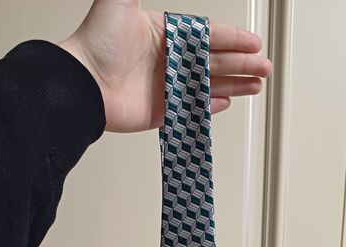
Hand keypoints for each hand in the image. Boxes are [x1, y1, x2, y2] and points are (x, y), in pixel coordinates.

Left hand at [59, 0, 271, 132]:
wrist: (82, 84)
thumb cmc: (96, 42)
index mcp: (163, 34)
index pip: (207, 35)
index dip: (233, 39)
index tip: (253, 43)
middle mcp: (166, 61)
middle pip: (214, 61)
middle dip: (242, 64)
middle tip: (263, 67)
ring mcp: (164, 88)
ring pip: (208, 86)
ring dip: (234, 85)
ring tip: (256, 86)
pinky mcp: (160, 113)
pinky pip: (192, 110)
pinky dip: (210, 107)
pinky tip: (227, 103)